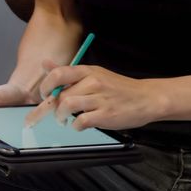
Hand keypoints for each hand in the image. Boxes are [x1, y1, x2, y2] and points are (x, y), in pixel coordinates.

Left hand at [24, 60, 165, 130]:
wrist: (146, 98)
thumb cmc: (118, 88)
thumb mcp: (94, 74)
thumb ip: (68, 72)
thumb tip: (45, 64)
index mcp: (88, 71)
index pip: (58, 74)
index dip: (45, 86)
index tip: (44, 95)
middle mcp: (92, 82)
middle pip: (60, 94)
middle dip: (52, 107)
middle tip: (54, 112)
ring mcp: (99, 99)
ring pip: (67, 105)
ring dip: (61, 116)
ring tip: (64, 119)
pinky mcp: (106, 115)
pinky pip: (81, 121)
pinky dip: (75, 126)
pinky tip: (79, 125)